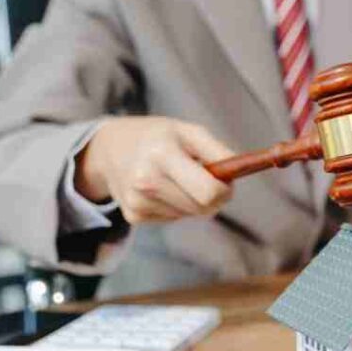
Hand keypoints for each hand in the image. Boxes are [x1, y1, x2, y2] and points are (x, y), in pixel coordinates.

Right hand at [75, 116, 234, 223]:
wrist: (111, 148)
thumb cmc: (159, 137)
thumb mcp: (189, 132)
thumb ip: (219, 152)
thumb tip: (240, 174)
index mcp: (162, 154)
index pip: (208, 191)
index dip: (225, 191)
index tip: (226, 183)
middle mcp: (146, 181)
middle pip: (203, 208)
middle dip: (214, 198)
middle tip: (208, 180)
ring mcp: (138, 202)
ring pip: (190, 215)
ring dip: (194, 201)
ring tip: (178, 178)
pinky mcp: (134, 216)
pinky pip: (174, 218)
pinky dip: (176, 206)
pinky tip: (163, 188)